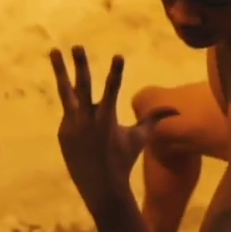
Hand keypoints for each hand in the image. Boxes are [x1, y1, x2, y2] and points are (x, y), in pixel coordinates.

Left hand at [49, 46, 176, 204]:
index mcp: (107, 118)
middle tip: (77, 46)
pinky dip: (75, 111)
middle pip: (82, 85)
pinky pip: (69, 114)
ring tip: (54, 51)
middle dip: (80, 64)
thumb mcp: (140, 138)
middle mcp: (87, 119)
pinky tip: (80, 116)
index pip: (113, 89)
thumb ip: (154, 119)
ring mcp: (72, 125)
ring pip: (66, 93)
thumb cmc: (124, 159)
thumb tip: (176, 110)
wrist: (101, 186)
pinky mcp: (63, 132)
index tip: (118, 55)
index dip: (116, 72)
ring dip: (60, 71)